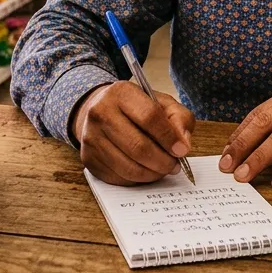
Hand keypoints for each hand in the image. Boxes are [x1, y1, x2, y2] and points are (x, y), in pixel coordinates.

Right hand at [71, 81, 194, 185]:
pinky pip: (118, 177)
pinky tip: (145, 171)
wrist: (101, 112)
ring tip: (162, 169)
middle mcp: (100, 112)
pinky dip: (137, 180)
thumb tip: (183, 144)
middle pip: (138, 146)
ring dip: (152, 174)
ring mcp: (91, 137)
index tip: (182, 150)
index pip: (149, 117)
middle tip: (174, 165)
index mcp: (121, 93)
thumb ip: (179, 119)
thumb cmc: (136, 110)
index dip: (169, 137)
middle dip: (163, 161)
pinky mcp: (88, 158)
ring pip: (128, 166)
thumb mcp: (162, 103)